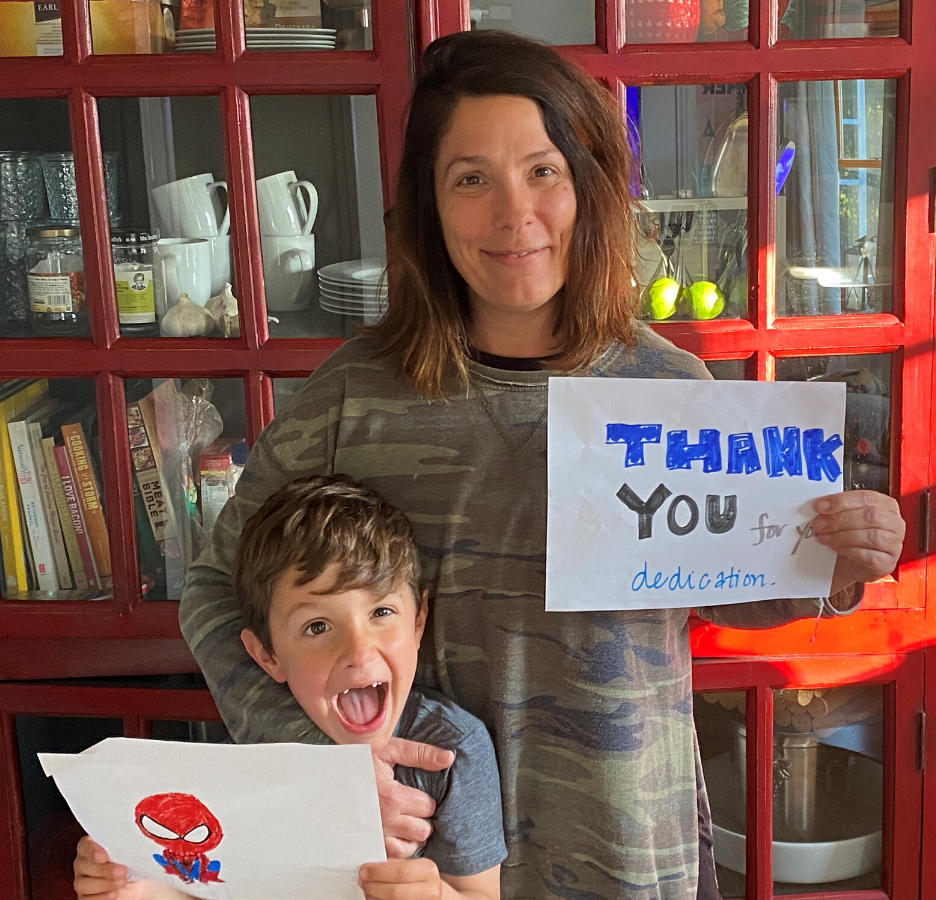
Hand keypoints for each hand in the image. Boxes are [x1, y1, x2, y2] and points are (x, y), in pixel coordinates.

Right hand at [74, 837, 189, 899]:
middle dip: (103, 869)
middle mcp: (84, 861)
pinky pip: (87, 898)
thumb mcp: (133, 846)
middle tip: (122, 870)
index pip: (85, 845)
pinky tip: (114, 893)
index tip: (105, 855)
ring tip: (122, 882)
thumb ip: (128, 840)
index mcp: (93, 844)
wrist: (141, 880)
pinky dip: (101, 897)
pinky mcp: (86, 896)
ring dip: (104, 883)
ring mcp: (83, 880)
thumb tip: (138, 832)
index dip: (92, 850)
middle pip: (83, 865)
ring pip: (83, 883)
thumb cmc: (135, 858)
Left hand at [359, 858, 442, 899]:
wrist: (431, 894)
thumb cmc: (417, 878)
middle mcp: (430, 890)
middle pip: (395, 892)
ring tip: (367, 889)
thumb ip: (394, 863)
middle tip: (361, 880)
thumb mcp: (411, 865)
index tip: (363, 870)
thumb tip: (370, 864)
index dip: (379, 872)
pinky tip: (375, 898)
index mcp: (427, 870)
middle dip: (373, 886)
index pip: (401, 872)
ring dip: (374, 897)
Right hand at [373, 737, 454, 858]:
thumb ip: (421, 754)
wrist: (329, 774)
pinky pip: (389, 858)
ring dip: (411, 837)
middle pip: (422, 831)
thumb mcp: (390, 750)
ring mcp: (374, 836)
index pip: (428, 807)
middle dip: (423, 820)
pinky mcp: (365, 846)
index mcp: (393, 797)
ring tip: (406, 823)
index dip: (427, 801)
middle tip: (415, 811)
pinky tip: (394, 836)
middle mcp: (385, 821)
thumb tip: (449, 758)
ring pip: (408, 849)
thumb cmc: (361, 760)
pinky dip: (396, 850)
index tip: (419, 796)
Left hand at [811, 490, 905, 592]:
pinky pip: (870, 556)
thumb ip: (837, 509)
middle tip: (819, 524)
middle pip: (871, 516)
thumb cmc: (849, 536)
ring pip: (872, 536)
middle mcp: (894, 523)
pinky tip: (836, 548)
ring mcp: (894, 544)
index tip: (821, 506)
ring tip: (823, 537)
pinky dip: (850, 551)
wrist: (850, 564)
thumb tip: (820, 506)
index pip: (867, 497)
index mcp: (885, 505)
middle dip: (840, 519)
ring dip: (842, 536)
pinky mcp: (887, 563)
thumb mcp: (845, 517)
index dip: (842, 501)